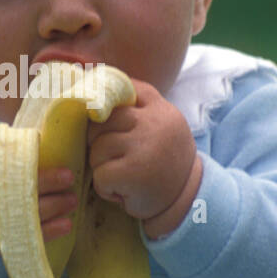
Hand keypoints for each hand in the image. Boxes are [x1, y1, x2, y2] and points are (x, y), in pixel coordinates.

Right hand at [0, 142, 78, 275]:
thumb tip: (19, 142)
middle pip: (12, 190)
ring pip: (23, 215)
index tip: (40, 146)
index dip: (17, 156)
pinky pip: (25, 239)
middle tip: (67, 176)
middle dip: (42, 183)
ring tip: (72, 199)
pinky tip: (66, 224)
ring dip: (52, 208)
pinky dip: (47, 232)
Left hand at [86, 78, 202, 239]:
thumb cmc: (162, 159)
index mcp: (158, 106)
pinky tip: (124, 190)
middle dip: (99, 143)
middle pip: (100, 123)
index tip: (98, 116)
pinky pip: (100, 175)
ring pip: (97, 149)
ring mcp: (144, 146)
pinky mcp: (133, 172)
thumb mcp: (157, 124)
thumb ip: (134, 106)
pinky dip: (105, 188)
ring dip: (102, 167)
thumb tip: (89, 79)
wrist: (186, 198)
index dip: (102, 103)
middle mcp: (153, 122)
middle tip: (118, 158)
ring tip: (124, 175)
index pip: (120, 89)